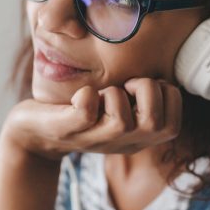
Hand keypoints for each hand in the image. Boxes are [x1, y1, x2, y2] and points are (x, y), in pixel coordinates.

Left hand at [0, 77, 182, 161]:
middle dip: (146, 90)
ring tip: (100, 93)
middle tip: (124, 85)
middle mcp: (122, 143)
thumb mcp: (119, 108)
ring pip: (123, 121)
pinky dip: (86, 96)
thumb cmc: (83, 111)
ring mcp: (94, 139)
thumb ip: (141, 97)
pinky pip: (86, 113)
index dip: (165, 95)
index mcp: (138, 137)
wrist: (35, 135)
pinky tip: (82, 94)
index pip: (173, 124)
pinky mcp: (67, 130)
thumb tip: (161, 66)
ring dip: (113, 94)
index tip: (140, 86)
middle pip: (157, 124)